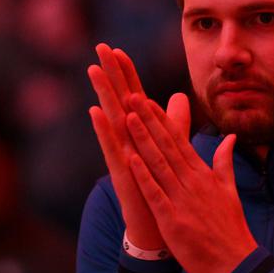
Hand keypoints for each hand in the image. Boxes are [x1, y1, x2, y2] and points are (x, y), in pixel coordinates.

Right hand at [87, 43, 189, 249]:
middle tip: (99, 47)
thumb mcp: (171, 148)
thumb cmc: (161, 187)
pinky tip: (95, 111)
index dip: (126, 74)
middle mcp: (128, 140)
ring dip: (102, 93)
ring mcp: (123, 155)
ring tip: (93, 70)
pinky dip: (104, 130)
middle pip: (118, 100)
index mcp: (141, 134)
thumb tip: (180, 97)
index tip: (118, 48)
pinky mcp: (121, 172)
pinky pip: (111, 148)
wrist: (156, 226)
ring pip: (111, 119)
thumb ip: (175, 123)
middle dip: (109, 74)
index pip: (133, 96)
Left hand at [125, 93, 256, 272]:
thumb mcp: (229, 190)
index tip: (147, 100)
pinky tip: (130, 159)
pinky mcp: (174, 219)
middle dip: (148, 120)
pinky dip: (143, 175)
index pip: (179, 141)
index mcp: (203, 174)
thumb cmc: (230, 228)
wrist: (237, 264)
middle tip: (131, 96)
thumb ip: (225, 162)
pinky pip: (155, 193)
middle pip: (166, 145)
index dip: (161, 120)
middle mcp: (193, 181)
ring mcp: (182, 199)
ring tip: (126, 117)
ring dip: (142, 139)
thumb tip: (230, 137)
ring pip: (159, 163)